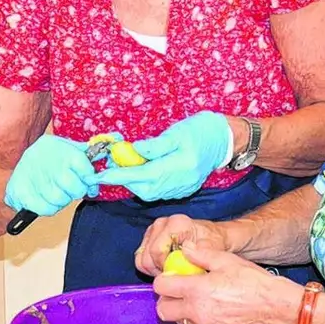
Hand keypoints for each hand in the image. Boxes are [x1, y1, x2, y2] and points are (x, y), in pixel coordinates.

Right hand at [4, 134, 105, 216]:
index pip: (86, 170)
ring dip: (61, 200)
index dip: (89, 179)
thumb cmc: (51, 154)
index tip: (88, 182)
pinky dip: (48, 207)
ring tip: (56, 190)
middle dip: (76, 191)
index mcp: (65, 152)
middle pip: (75, 189)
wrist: (22, 160)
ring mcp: (36, 179)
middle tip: (71, 188)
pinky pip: (45, 209)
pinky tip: (45, 197)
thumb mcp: (69, 146)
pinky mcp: (23, 192)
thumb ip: (90, 151)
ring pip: (60, 200)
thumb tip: (116, 142)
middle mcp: (52, 165)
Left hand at [95, 111, 231, 201]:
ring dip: (134, 182)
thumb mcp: (176, 132)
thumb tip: (133, 151)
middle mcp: (181, 181)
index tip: (101, 175)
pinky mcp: (183, 190)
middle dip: (125, 179)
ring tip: (126, 166)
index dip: (120, 176)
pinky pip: (158, 192)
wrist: (223, 140)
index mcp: (180, 166)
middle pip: (144, 188)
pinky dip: (146, 184)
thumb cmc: (200, 131)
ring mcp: (182, 188)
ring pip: (150, 192)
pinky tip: (142, 172)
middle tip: (113, 165)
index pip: (143, 174)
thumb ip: (154, 145)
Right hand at [135, 214, 230, 276]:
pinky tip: (166, 268)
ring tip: (172, 271)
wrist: (213, 236)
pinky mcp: (149, 238)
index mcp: (176, 223)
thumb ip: (206, 248)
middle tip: (175, 275)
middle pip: (147, 257)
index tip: (178, 274)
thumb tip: (196, 252)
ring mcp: (153, 231)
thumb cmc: (214, 240)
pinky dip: (151, 267)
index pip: (157, 251)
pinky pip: (141, 259)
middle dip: (159, 270)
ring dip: (154, 269)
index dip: (164, 268)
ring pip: (141, 259)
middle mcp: (162, 224)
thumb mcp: (215, 245)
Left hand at [151, 243, 293, 323]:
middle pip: (162, 310)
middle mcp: (196, 311)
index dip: (163, 279)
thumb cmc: (251, 281)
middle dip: (166, 299)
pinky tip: (209, 309)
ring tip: (196, 299)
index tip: (171, 276)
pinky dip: (196, 320)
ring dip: (180, 310)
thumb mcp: (225, 260)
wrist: (272, 304)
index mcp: (197, 290)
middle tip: (177, 290)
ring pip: (178, 321)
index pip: (161, 287)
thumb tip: (185, 249)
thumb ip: (200, 254)